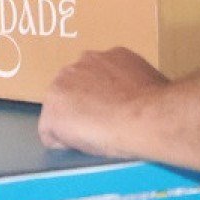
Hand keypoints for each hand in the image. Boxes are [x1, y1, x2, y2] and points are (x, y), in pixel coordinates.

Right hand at [38, 48, 167, 155]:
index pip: (51, 118)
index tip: (84, 137)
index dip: (66, 131)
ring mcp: (92, 59)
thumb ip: (68, 133)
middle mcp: (66, 73)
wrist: (149, 116)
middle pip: (68, 91)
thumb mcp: (81, 147)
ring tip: (120, 104)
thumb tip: (72, 130)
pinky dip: (119, 75)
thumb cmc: (114, 138)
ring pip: (89, 74)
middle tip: (102, 120)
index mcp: (53, 99)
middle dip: (80, 103)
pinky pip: (113, 65)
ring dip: (98, 85)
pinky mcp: (117, 52)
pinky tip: (133, 90)